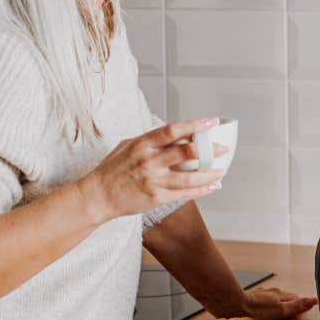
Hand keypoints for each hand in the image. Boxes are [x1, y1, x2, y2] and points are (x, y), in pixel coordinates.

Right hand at [78, 118, 227, 220]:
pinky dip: (202, 190)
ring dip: (209, 173)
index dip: (194, 125)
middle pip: (185, 153)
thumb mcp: (128, 146)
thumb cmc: (112, 169)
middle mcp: (149, 161)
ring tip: (222, 170)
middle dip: (208, 150)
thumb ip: (150, 140)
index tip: (211, 122)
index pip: (173, 130)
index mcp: (143, 144)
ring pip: (189, 177)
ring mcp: (153, 181)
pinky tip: (213, 185)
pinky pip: (184, 194)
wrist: (97, 196)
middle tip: (222, 148)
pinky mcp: (156, 198)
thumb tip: (175, 133)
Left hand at [239, 286, 317, 319]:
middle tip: (296, 308)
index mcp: (280, 295)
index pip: (295, 298)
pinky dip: (266, 302)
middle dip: (290, 302)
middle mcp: (270, 291)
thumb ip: (296, 306)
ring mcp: (260, 293)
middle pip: (284, 296)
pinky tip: (262, 306)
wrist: (233, 305)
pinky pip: (262, 298)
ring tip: (280, 307)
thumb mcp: (281, 311)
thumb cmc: (257, 310)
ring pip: (273, 296)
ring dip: (277, 301)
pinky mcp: (250, 296)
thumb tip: (314, 300)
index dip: (301, 303)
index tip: (307, 306)